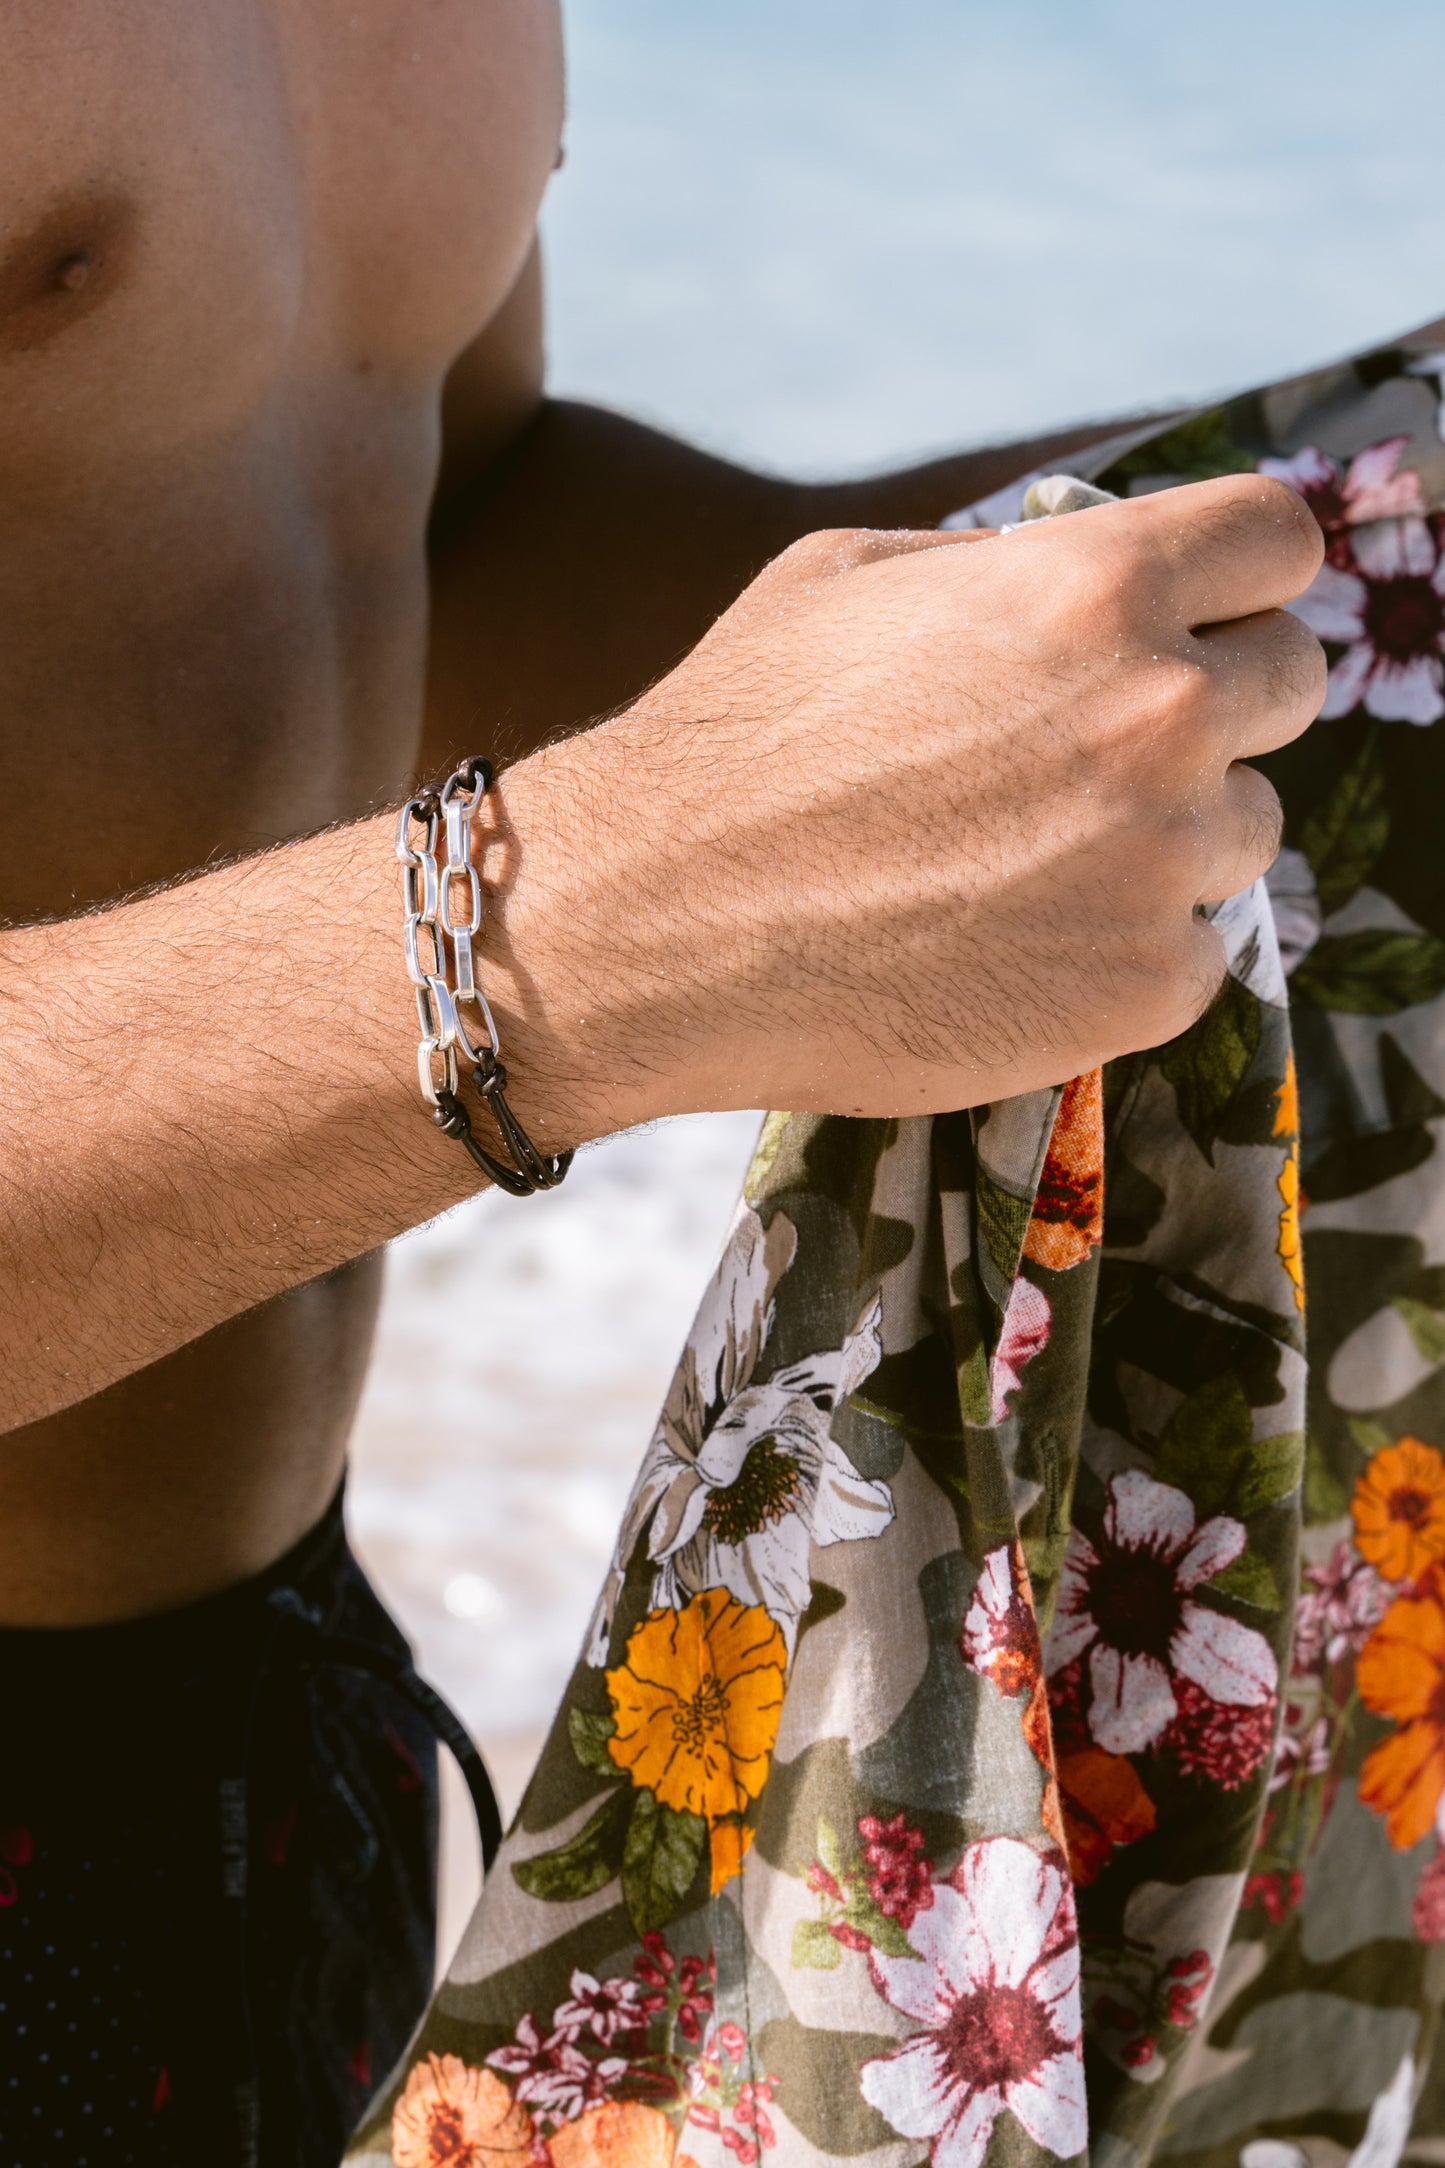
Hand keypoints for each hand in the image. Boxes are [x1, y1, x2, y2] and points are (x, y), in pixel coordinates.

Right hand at [491, 473, 1323, 1121]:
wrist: (653, 923)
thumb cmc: (733, 740)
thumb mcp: (847, 578)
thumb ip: (1003, 563)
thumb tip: (1090, 561)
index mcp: (1095, 587)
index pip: (1278, 540)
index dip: (1243, 576)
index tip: (1208, 614)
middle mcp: (1157, 713)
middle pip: (1288, 682)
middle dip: (1212, 705)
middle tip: (1097, 755)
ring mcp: (1160, 859)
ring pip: (1243, 828)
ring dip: (1167, 837)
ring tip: (1026, 863)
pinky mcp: (1144, 987)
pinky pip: (1197, 954)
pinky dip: (1127, 952)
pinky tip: (1016, 946)